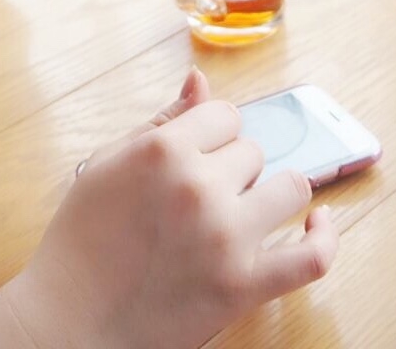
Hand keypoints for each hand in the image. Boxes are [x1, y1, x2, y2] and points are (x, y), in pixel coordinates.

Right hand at [6, 68, 337, 348]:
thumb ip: (161, 118)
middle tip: (197, 198)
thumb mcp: (110, 161)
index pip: (223, 114)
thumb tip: (200, 79)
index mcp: (163, 149)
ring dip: (268, 194)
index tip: (196, 154)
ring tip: (242, 210)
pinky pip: (312, 256)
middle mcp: (199, 185)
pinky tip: (319, 223)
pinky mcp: (245, 285)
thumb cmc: (83, 235)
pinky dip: (325, 237)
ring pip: (289, 187)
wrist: (70, 315)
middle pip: (251, 151)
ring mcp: (227, 236)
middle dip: (230, 168)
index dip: (210, 134)